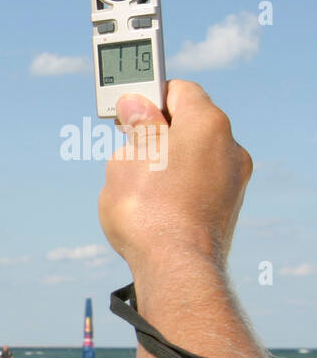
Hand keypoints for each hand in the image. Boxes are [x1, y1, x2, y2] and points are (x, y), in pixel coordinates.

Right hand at [97, 80, 251, 281]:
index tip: (126, 111)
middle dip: (154, 134)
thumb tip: (136, 105)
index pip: (178, 90)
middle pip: (186, 125)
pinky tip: (153, 207)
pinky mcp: (227, 206)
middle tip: (124, 149)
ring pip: (191, 156)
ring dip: (163, 162)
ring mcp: (232, 179)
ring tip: (135, 187)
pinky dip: (176, 186)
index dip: (147, 96)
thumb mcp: (128, 157)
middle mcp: (229, 146)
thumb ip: (136, 126)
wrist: (175, 267)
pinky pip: (197, 183)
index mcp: (207, 123)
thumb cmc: (148, 209)